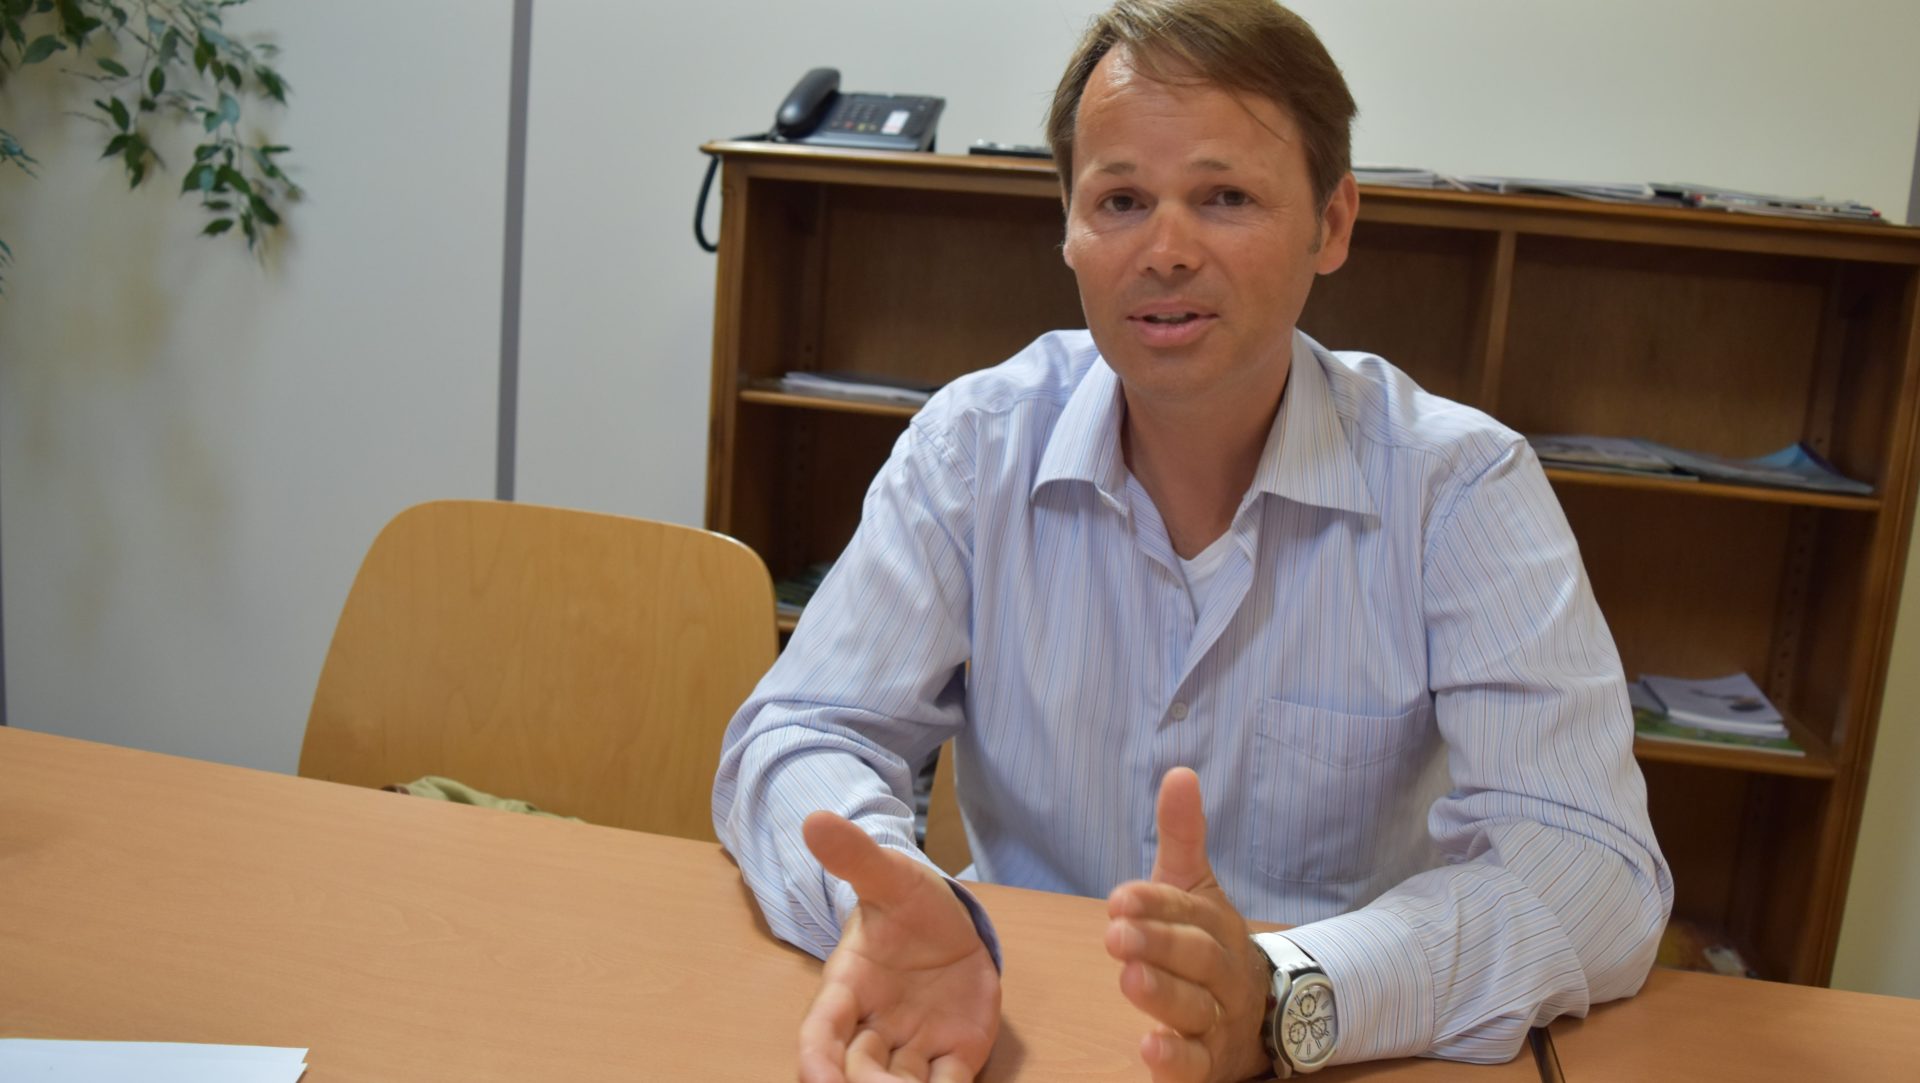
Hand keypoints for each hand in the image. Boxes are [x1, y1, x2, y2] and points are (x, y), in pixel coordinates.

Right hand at [797, 811, 1001, 1082]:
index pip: (820, 1032)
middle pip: (858, 1071)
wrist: (952, 924)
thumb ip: (855, 857)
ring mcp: (915, 1045)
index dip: (816, 1060)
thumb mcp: (889, 876)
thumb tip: (815, 819)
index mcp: (848, 987)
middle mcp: (875, 1026)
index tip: (817, 1080)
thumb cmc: (909, 904)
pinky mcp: (956, 1054)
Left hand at [1106, 767, 1270, 1082]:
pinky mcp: (1207, 1065)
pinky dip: (1175, 1059)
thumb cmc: (1206, 944)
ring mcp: (1219, 1022)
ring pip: (1195, 1009)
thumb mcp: (1193, 890)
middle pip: (1197, 958)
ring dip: (1164, 994)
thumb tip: (1179, 771)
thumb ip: (1183, 837)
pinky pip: (1195, 1065)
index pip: (1190, 911)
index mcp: (1218, 926)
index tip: (1120, 897)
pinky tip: (1150, 1048)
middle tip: (1116, 933)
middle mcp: (1223, 973)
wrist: (1257, 1017)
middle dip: (1159, 944)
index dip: (1157, 904)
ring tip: (1130, 979)